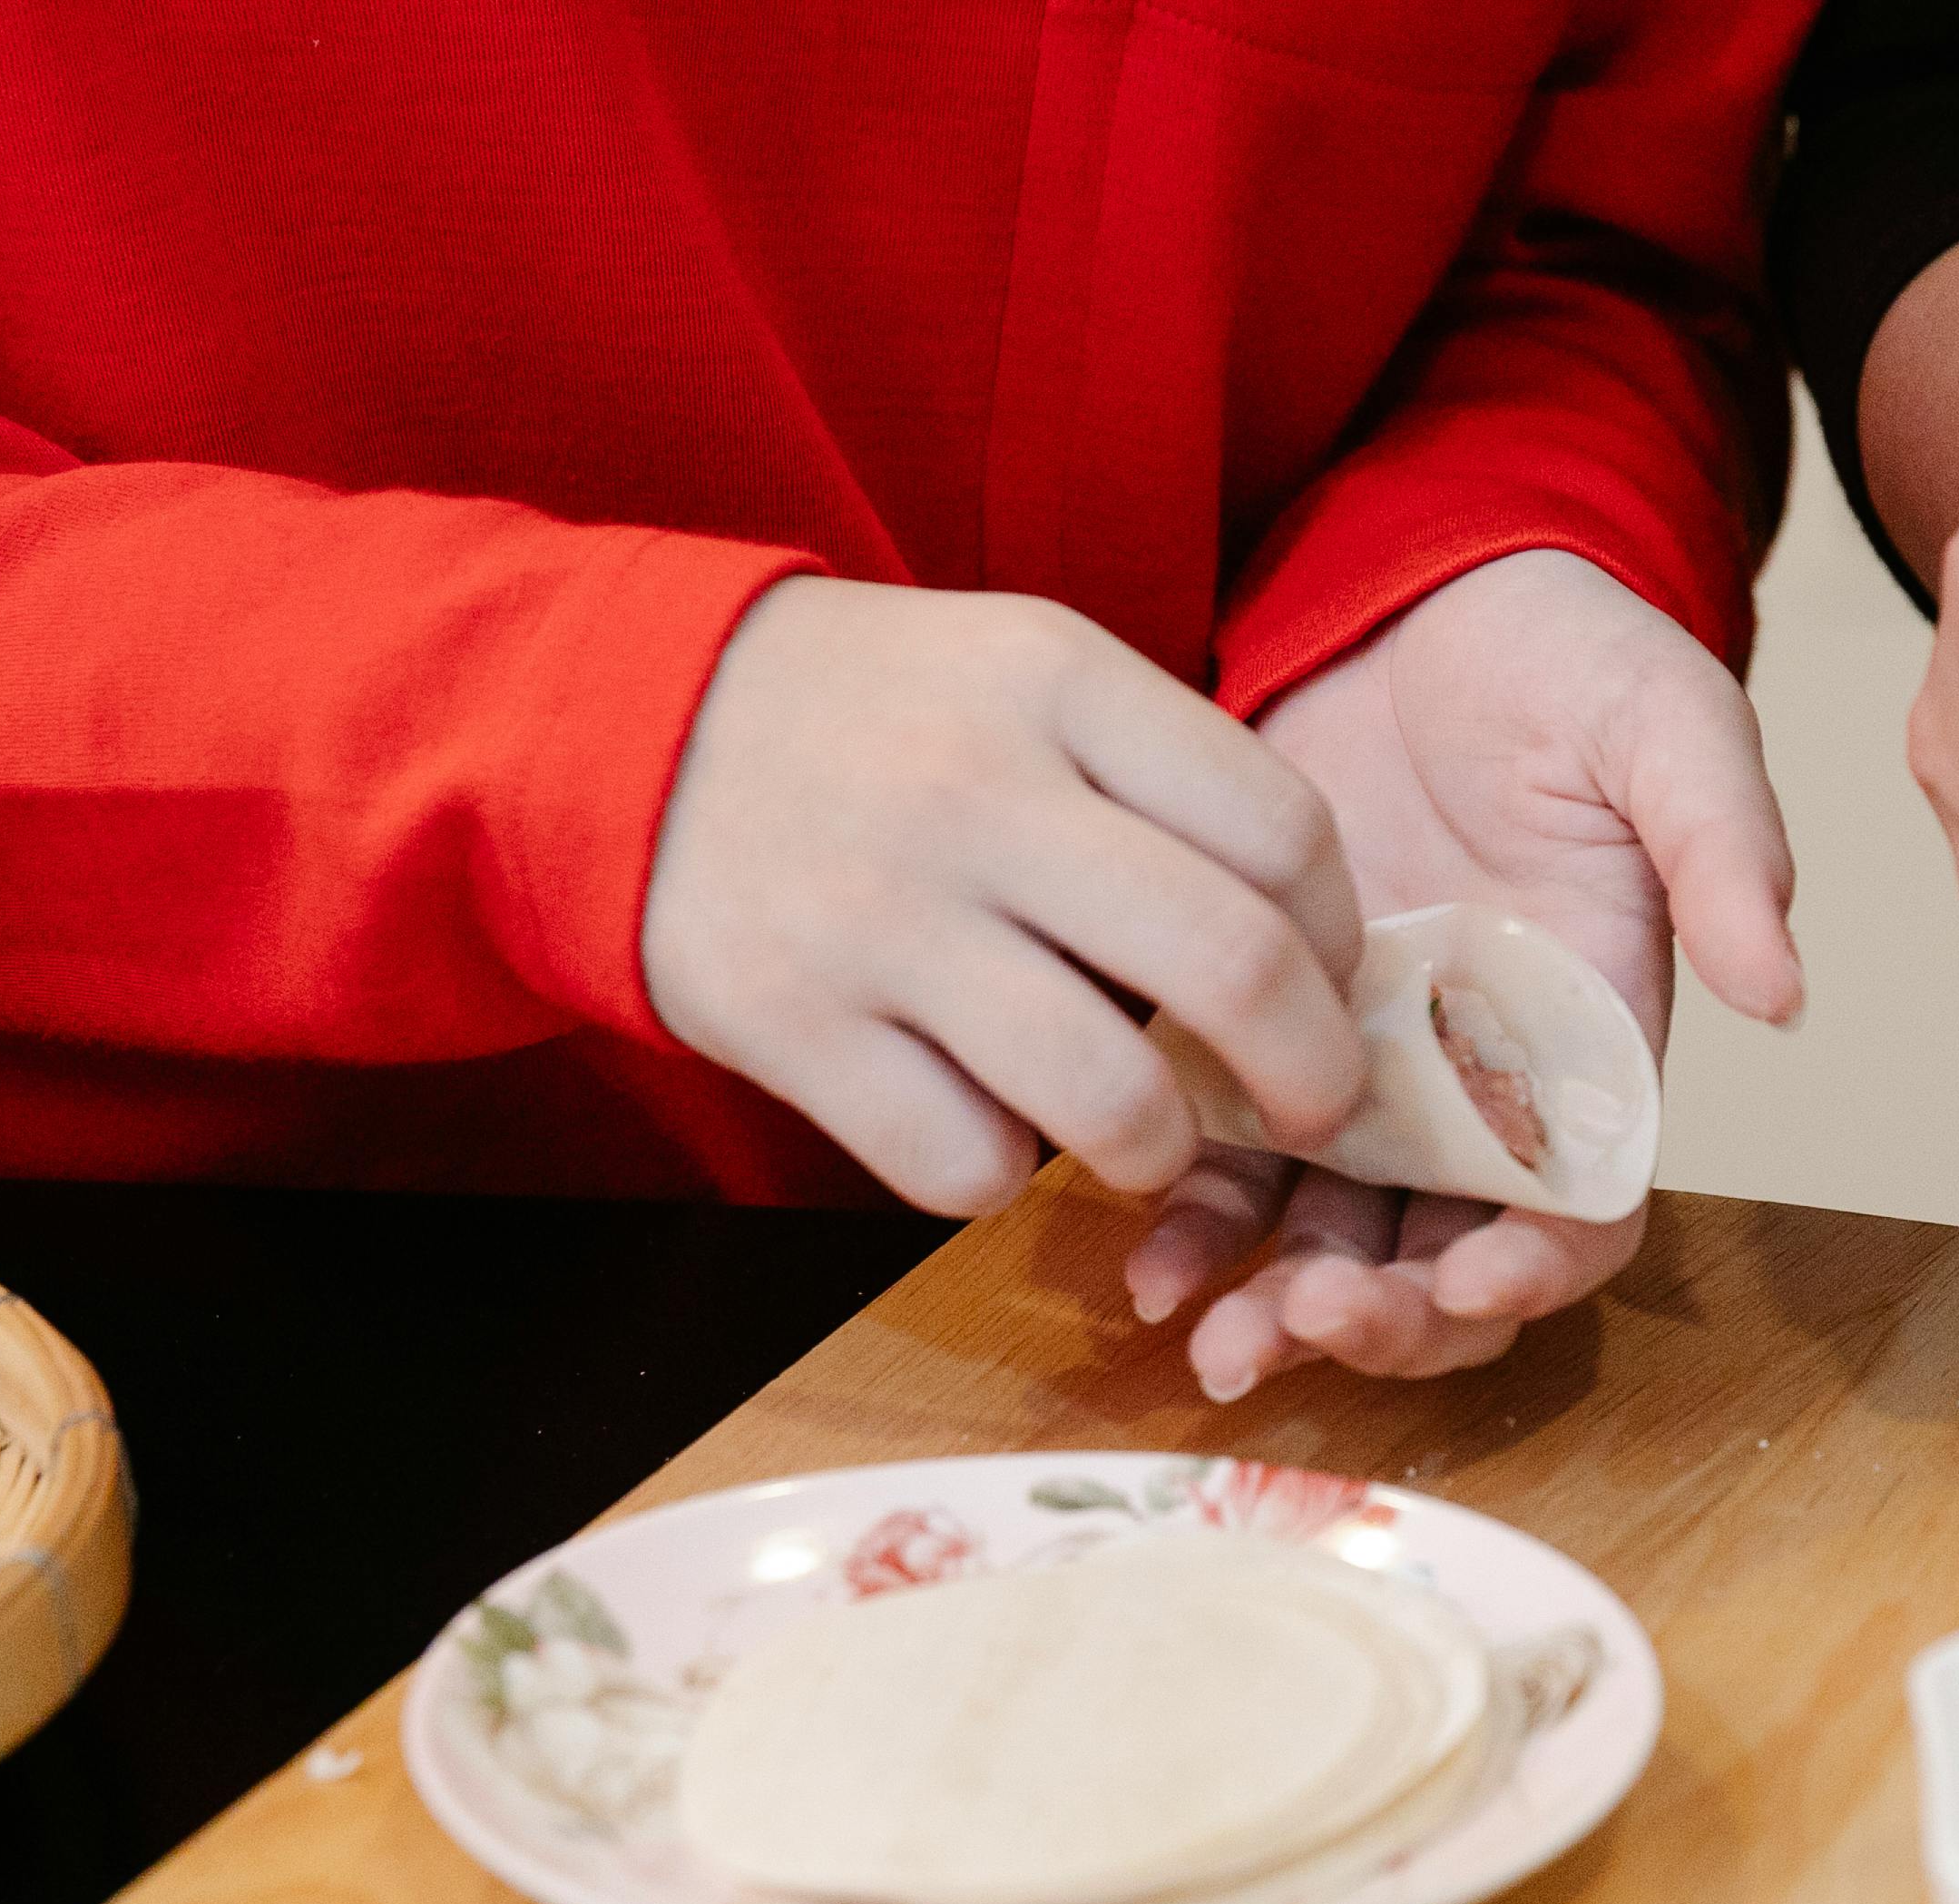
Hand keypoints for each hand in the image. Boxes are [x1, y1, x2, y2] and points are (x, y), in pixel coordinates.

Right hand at [642, 578, 1366, 1214]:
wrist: (620, 723)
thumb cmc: (875, 719)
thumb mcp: (1020, 673)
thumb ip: (1157, 776)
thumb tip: (1306, 941)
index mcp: (1055, 681)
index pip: (1281, 829)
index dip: (1338, 934)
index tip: (1326, 976)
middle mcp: (975, 793)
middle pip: (1227, 967)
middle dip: (1309, 1072)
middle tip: (1310, 1107)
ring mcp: (877, 916)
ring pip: (1108, 1098)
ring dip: (1163, 1151)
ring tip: (1147, 1140)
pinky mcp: (790, 1024)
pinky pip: (962, 1164)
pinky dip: (999, 1175)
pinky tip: (985, 1122)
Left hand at [1131, 549, 1800, 1400]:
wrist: (1423, 593)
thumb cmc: (1568, 662)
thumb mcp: (1671, 730)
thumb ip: (1725, 851)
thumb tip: (1781, 992)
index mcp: (1594, 1047)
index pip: (1583, 1212)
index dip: (1535, 1269)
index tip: (1470, 1284)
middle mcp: (1482, 1093)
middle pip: (1445, 1261)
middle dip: (1385, 1322)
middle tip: (1305, 1328)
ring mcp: (1367, 1075)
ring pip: (1330, 1238)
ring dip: (1278, 1306)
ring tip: (1213, 1340)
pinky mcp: (1260, 1034)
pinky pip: (1228, 1161)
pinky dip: (1193, 1225)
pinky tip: (1141, 1264)